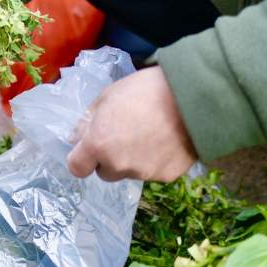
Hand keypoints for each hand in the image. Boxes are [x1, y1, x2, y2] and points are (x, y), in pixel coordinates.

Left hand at [67, 66, 197, 182]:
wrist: (190, 98)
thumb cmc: (143, 90)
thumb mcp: (107, 96)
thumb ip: (87, 120)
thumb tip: (76, 137)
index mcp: (98, 144)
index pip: (77, 168)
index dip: (81, 157)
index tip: (89, 147)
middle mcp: (118, 165)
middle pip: (104, 172)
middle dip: (108, 158)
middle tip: (122, 134)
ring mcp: (143, 173)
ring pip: (128, 172)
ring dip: (131, 159)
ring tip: (147, 133)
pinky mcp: (166, 177)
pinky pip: (152, 172)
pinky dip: (154, 160)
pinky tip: (163, 139)